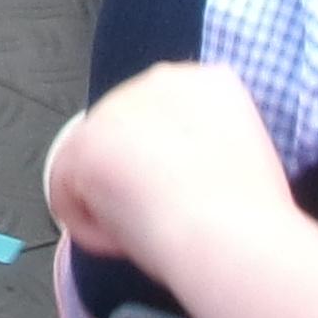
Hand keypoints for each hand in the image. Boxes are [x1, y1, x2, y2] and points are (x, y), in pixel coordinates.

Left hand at [43, 64, 295, 271]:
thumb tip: (179, 167)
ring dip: (114, 202)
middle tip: (165, 218)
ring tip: (152, 231)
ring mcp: (118, 106)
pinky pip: (67, 192)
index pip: (166, 118)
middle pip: (127, 134)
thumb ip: (209, 145)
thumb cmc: (250, 221)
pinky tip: (125, 239)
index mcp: (210, 81)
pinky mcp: (85, 143)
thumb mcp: (246, 161)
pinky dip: (90, 226)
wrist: (231, 238)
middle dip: (135, 178)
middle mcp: (163, 78)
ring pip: (95, 162)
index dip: (171, 164)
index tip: (188, 196)